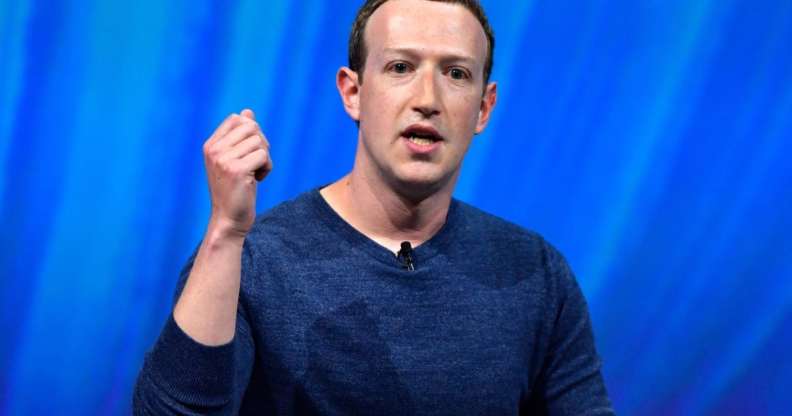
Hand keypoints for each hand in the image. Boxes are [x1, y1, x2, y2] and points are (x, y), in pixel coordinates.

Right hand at [202, 109, 271, 237]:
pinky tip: (258, 180)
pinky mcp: (237, 170)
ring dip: (265, 157)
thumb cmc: (235, 190)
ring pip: (259, 141)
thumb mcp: (235, 159)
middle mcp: (214, 150)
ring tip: (256, 173)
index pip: (236, 118)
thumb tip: (248, 111)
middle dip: (261, 143)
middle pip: (251, 126)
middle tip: (257, 162)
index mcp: (210, 145)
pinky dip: (267, 167)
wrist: (229, 219)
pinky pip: (264, 155)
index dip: (252, 132)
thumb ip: (240, 136)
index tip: (249, 152)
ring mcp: (223, 159)